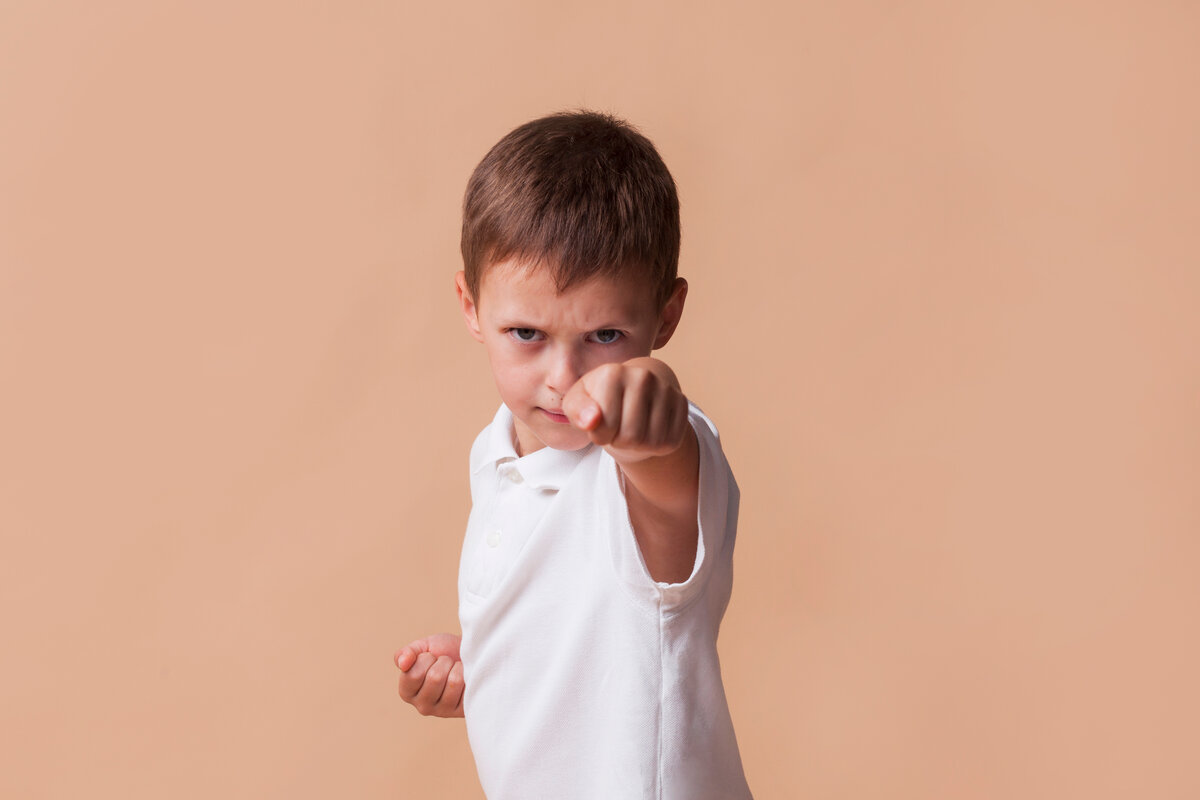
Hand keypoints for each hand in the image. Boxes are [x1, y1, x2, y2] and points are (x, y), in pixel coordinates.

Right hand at [394, 633, 464, 717]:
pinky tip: (466, 678)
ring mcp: (443, 711)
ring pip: (453, 682)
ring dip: (457, 668)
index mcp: (407, 692)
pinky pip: (468, 688)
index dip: (425, 658)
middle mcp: (422, 706)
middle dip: (443, 662)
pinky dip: (469, 676)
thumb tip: (403, 663)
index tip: (430, 658)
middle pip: (435, 678)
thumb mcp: (422, 646)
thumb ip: (407, 652)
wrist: (468, 654)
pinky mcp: (462, 711)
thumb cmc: (443, 651)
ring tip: (455, 670)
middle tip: (446, 663)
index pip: (414, 675)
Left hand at [562, 357, 689, 462]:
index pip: (604, 426)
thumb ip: (576, 411)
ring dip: (638, 445)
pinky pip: (669, 441)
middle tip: (616, 428)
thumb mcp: (577, 404)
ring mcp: (665, 388)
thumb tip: (592, 421)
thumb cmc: (599, 400)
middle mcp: (643, 376)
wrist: (632, 389)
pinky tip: (648, 429)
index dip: (598, 435)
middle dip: (619, 440)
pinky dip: (656, 445)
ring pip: (652, 442)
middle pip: (631, 436)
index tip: (598, 424)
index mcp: (612, 373)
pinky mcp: (682, 402)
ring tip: (630, 428)